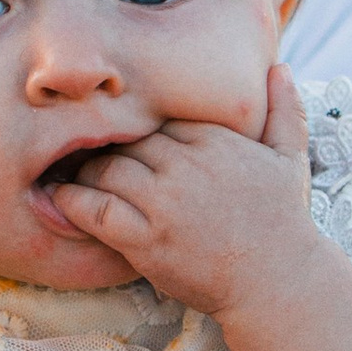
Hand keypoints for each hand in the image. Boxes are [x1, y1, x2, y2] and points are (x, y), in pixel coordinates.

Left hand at [50, 64, 321, 325]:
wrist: (279, 282)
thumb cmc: (285, 221)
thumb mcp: (292, 158)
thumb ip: (286, 110)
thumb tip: (280, 68)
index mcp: (213, 138)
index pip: (155, 119)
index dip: (134, 128)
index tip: (119, 136)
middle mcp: (185, 164)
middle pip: (125, 141)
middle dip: (102, 147)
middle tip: (76, 152)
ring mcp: (164, 202)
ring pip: (105, 170)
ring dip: (83, 172)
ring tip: (66, 175)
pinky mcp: (146, 240)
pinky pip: (95, 210)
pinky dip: (72, 202)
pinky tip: (60, 199)